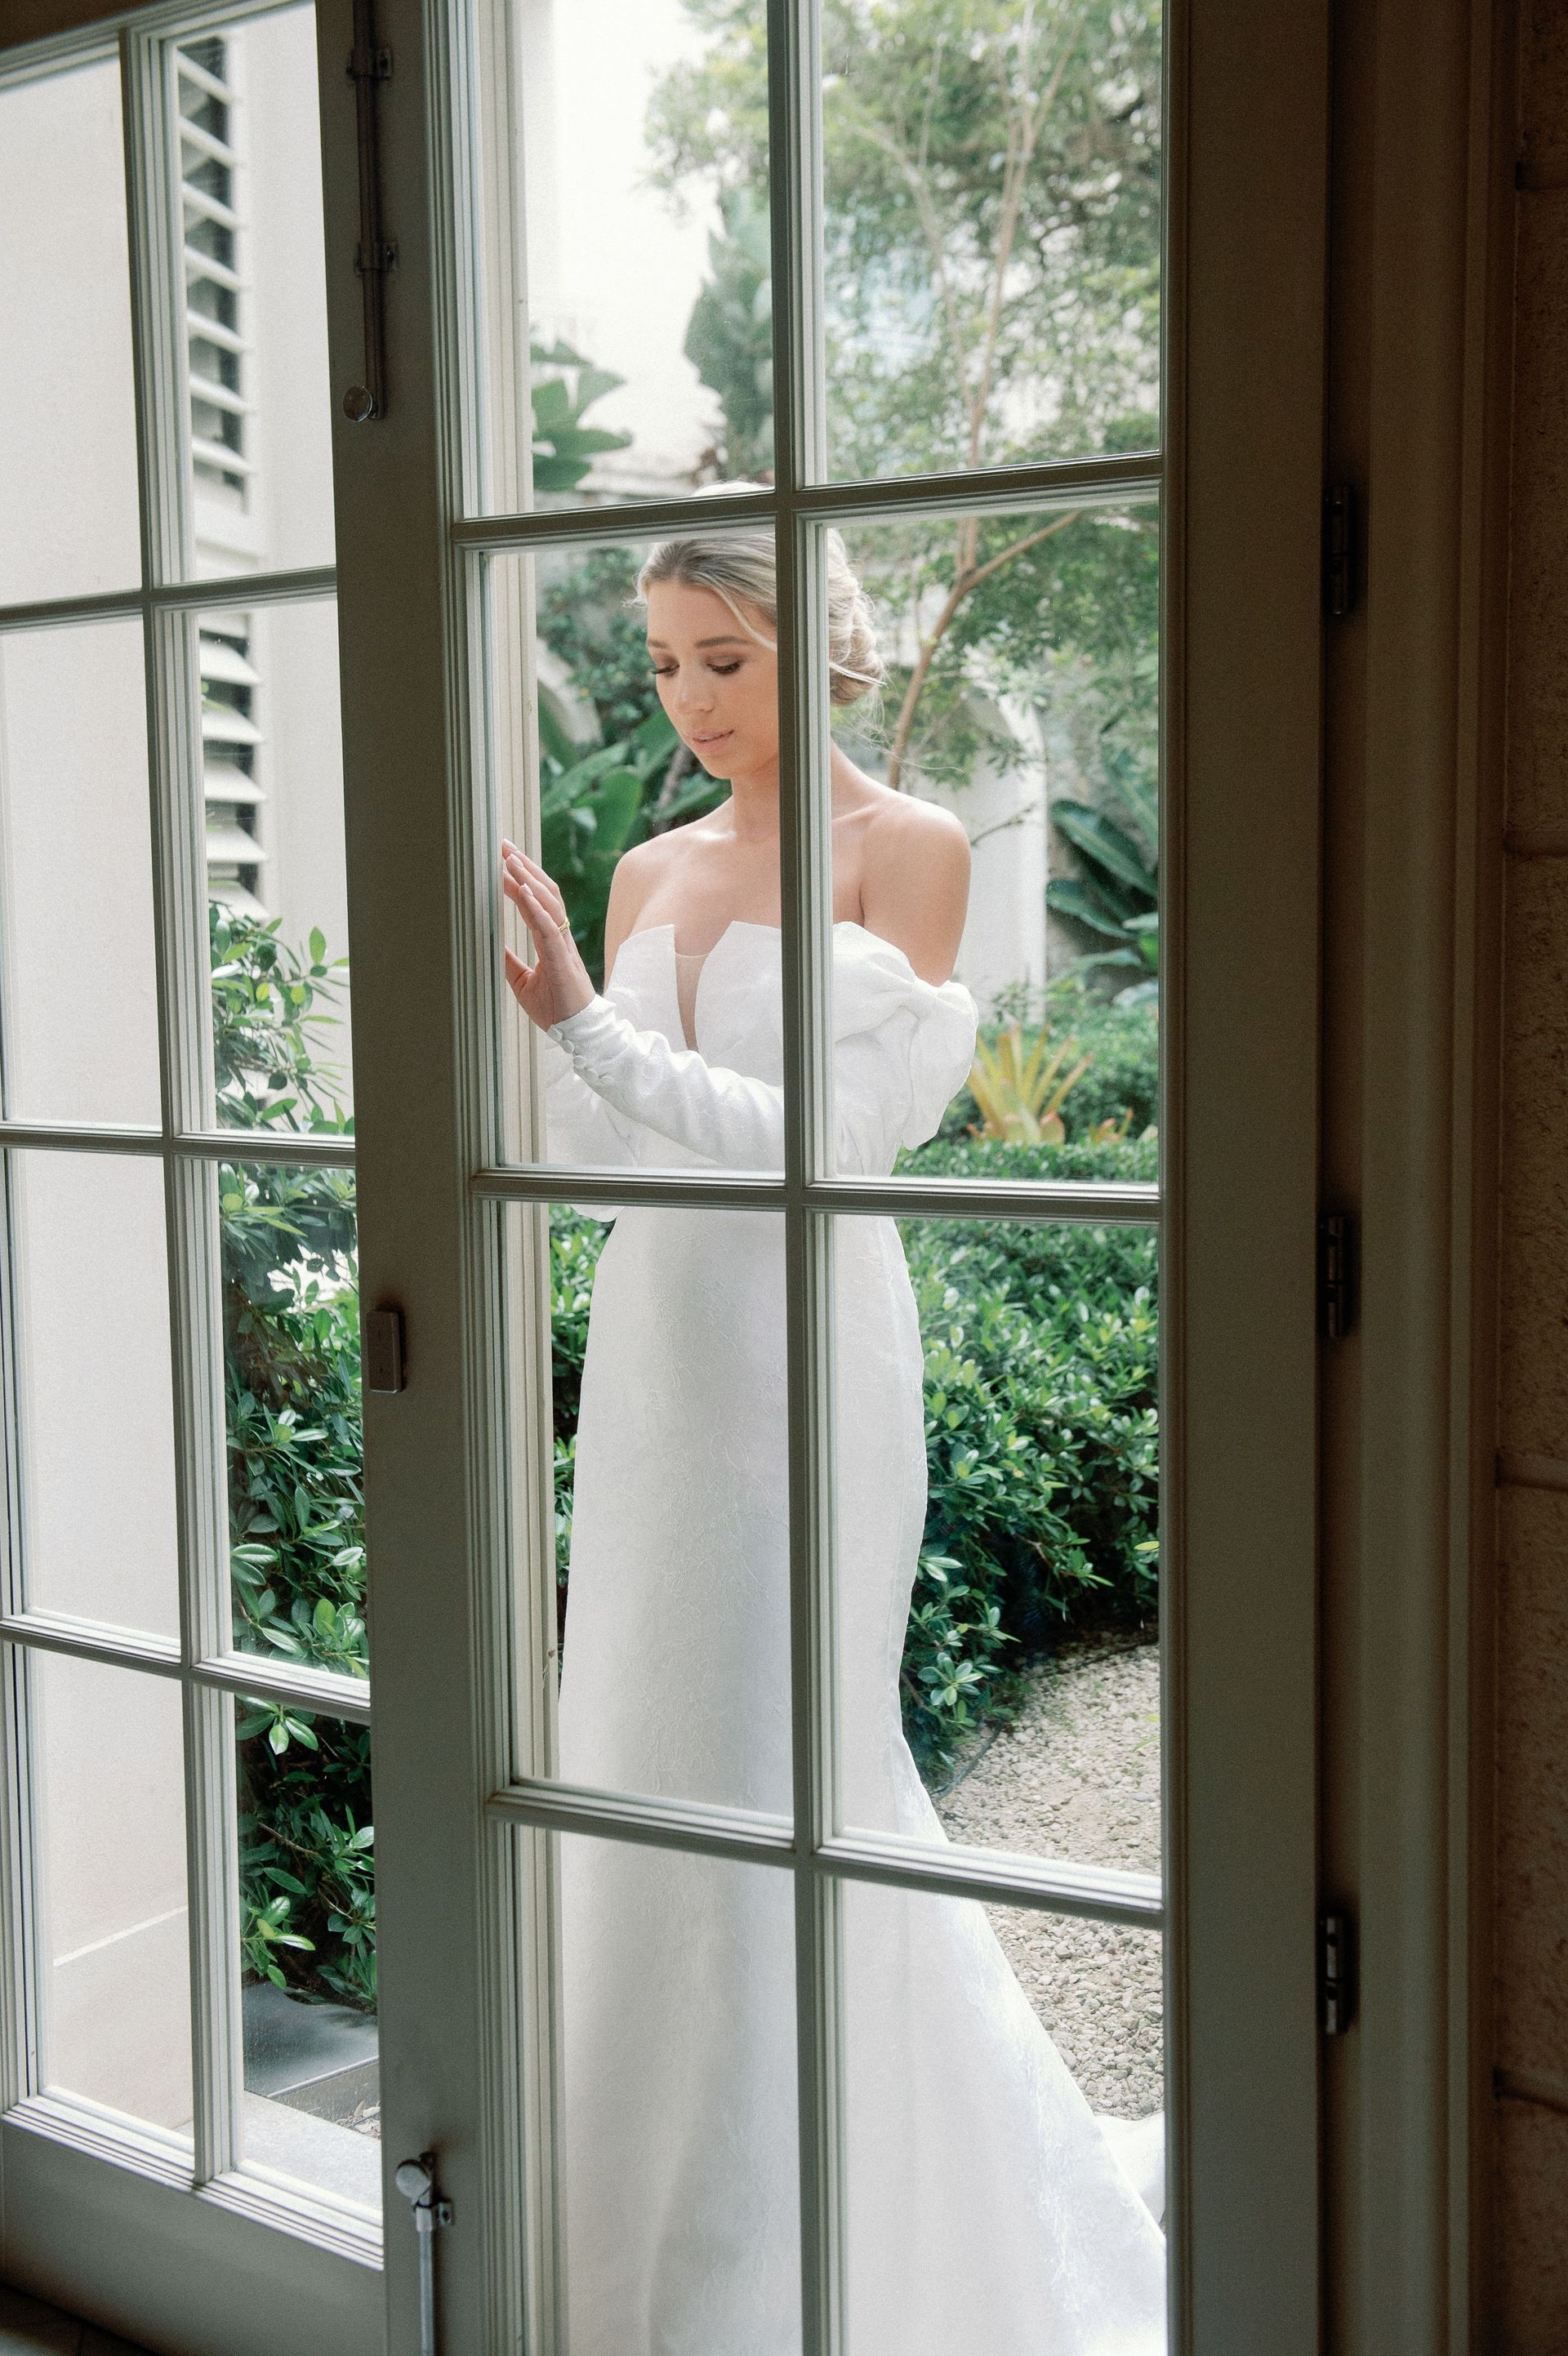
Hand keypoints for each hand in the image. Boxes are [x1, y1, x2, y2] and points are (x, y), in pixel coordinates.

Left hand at [500, 841, 594, 1030]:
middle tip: (505, 846)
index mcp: (553, 941)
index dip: (523, 878)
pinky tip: (523, 891)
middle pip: (546, 892)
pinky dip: (536, 907)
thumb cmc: (556, 1009)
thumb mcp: (523, 981)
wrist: (578, 1033)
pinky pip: (549, 927)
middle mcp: (561, 937)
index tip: (506, 860)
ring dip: (529, 879)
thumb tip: (490, 944)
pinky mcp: (562, 959)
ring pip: (549, 903)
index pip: (540, 900)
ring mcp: (563, 946)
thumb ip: (509, 961)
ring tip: (510, 860)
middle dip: (525, 867)